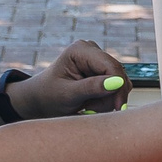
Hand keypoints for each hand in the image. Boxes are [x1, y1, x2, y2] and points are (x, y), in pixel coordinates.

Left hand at [6, 41, 129, 117]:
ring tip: (87, 107)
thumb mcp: (68, 94)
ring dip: (107, 99)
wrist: (41, 100)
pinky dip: (106, 99)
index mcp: (80, 50)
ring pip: (119, 82)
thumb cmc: (49, 96)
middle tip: (92, 111)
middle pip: (118, 74)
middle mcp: (92, 50)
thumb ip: (91, 88)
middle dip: (110, 96)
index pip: (111, 66)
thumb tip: (117, 82)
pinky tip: (91, 103)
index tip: (118, 108)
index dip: (118, 86)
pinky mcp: (102, 70)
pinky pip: (116, 86)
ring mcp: (98, 59)